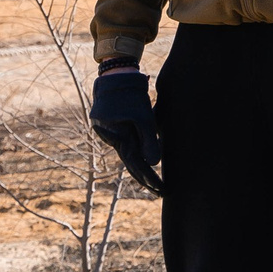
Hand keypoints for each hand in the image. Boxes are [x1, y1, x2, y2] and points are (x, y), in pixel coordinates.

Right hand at [90, 68, 163, 194]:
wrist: (115, 78)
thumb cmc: (131, 96)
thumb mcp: (143, 117)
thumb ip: (149, 141)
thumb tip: (154, 164)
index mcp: (118, 137)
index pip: (136, 164)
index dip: (150, 178)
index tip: (161, 189)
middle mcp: (112, 139)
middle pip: (131, 164)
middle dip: (146, 179)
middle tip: (160, 193)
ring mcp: (111, 135)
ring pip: (129, 155)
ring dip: (141, 168)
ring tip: (155, 183)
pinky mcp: (113, 129)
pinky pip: (127, 145)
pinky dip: (136, 154)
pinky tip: (145, 162)